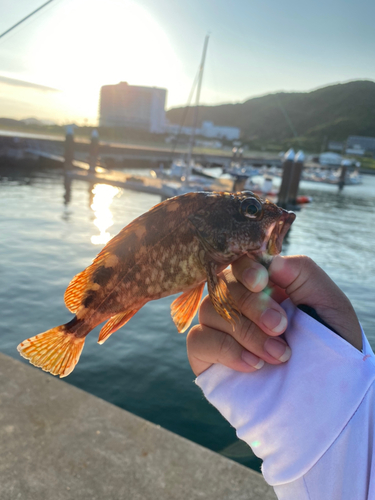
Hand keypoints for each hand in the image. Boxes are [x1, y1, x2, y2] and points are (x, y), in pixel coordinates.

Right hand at [187, 255, 361, 376]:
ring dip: (246, 332)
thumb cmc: (330, 346)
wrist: (324, 397)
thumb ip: (304, 274)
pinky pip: (199, 339)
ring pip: (210, 310)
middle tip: (281, 327)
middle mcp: (237, 299)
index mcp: (265, 282)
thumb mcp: (329, 305)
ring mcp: (219, 326)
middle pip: (224, 284)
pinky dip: (225, 350)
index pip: (242, 262)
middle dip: (253, 305)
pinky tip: (253, 365)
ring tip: (278, 356)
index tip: (263, 283)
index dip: (247, 269)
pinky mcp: (206, 353)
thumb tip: (273, 261)